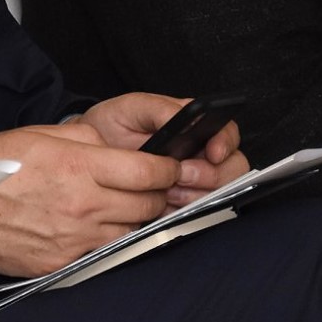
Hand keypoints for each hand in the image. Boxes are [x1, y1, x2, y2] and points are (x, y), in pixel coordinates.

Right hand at [0, 121, 179, 277]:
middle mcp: (85, 206)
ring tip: (120, 206)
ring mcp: (77, 239)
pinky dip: (107, 237)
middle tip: (150, 186)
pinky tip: (94, 225)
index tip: (169, 166)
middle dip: (157, 194)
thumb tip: (112, 148)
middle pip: (148, 205)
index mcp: (79, 167)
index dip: (168, 168)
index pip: (149, 171)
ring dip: (134, 218)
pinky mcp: (65, 262)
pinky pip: (103, 250)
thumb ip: (83, 139)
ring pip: (131, 230)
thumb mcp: (37, 134)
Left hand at [78, 92, 249, 201]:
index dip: (226, 143)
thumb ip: (160, 109)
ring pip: (219, 193)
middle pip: (232, 167)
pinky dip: (183, 211)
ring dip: (196, 195)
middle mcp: (200, 152)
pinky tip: (164, 204)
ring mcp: (193, 180)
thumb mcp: (131, 108)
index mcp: (194, 124)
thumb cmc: (112, 126)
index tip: (213, 153)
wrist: (89, 157)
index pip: (227, 132)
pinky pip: (197, 213)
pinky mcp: (181, 202)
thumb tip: (186, 117)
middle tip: (181, 175)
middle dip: (211, 175)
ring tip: (167, 190)